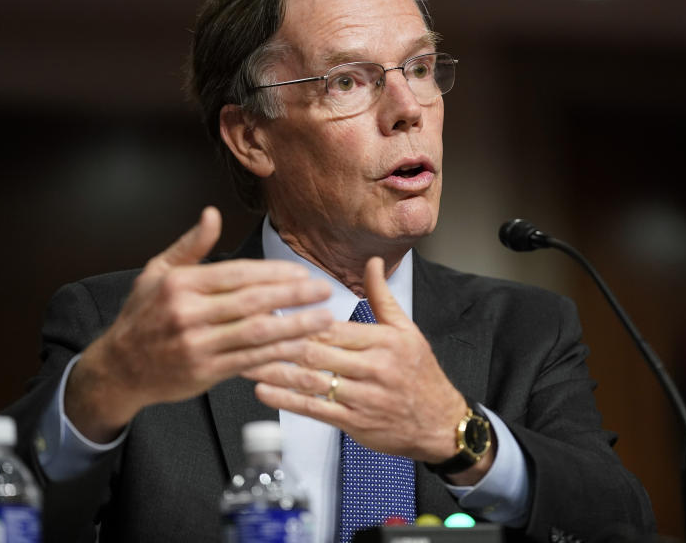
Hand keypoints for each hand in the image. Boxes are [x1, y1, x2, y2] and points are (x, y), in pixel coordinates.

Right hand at [66, 206, 332, 441]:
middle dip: (293, 296)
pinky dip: (278, 354)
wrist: (119, 367)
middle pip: (251, 302)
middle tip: (323, 290)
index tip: (301, 272)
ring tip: (323, 319)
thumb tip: (213, 214)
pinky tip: (300, 346)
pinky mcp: (204, 372)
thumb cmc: (142, 315)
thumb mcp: (158, 272)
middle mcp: (187, 314)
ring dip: (295, 326)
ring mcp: (196, 345)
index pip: (237, 274)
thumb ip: (190, 245)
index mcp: (180, 284)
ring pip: (256, 334)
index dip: (273, 273)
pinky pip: (249, 360)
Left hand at [245, 256, 469, 463]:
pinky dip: (287, 400)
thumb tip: (373, 261)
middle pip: (317, 351)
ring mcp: (362, 397)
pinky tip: (263, 390)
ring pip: (311, 380)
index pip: (332, 326)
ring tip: (244, 359)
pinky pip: (316, 409)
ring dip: (274, 371)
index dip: (299, 316)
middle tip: (247, 329)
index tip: (271, 306)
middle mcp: (372, 368)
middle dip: (279, 340)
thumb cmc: (422, 375)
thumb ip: (383, 296)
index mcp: (383, 341)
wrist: (441, 423)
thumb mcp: (408, 330)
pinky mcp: (354, 422)